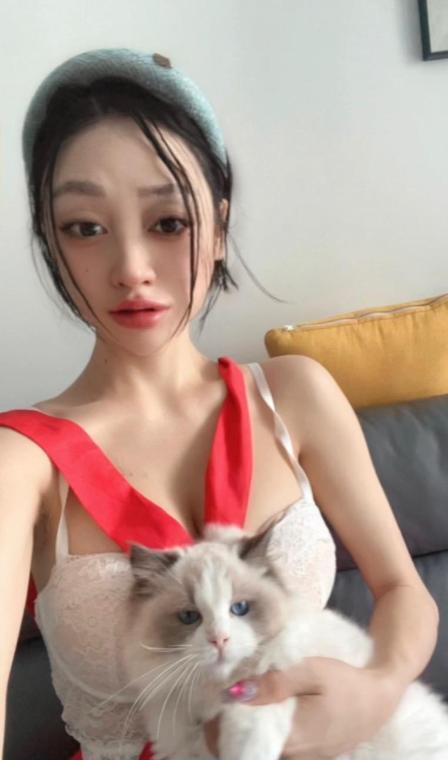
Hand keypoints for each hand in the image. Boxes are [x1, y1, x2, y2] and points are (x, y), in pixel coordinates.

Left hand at [205, 657, 404, 758]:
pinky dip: (264, 729)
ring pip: (260, 747)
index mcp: (289, 738)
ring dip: (245, 726)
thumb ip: (273, 683)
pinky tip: (264, 707)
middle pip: (245, 746)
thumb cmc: (345, 683)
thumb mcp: (310, 672)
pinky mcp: (308, 753)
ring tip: (241, 697)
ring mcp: (301, 757)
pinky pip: (276, 746)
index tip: (214, 698)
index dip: (218, 724)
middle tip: (224, 693)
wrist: (380, 699)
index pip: (238, 743)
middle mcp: (292, 755)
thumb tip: (234, 693)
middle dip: (228, 723)